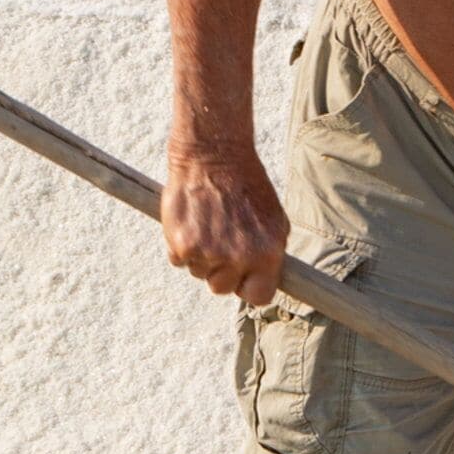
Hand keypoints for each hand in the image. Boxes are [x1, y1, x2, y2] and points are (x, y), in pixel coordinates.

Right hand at [162, 143, 285, 304]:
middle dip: (220, 272)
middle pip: (222, 289)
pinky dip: (180, 246)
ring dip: (200, 256)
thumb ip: (270, 254)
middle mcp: (240, 257)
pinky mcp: (183, 244)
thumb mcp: (274, 220)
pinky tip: (191, 222)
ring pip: (199, 273)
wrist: (213, 155)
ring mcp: (210, 252)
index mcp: (267, 253)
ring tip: (208, 225)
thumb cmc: (246, 186)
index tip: (243, 279)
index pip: (259, 297)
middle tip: (220, 243)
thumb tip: (268, 281)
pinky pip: (178, 261)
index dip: (248, 288)